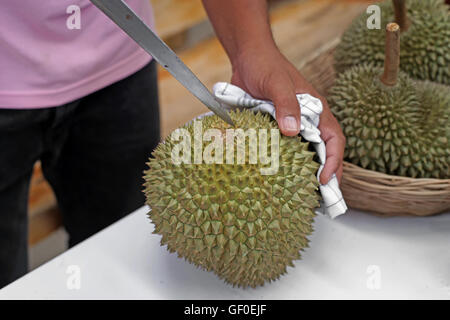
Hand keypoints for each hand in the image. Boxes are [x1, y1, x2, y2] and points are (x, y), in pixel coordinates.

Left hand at [230, 46, 344, 183]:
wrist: (247, 58)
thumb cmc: (266, 66)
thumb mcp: (277, 83)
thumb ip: (286, 104)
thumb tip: (293, 131)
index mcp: (316, 110)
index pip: (334, 140)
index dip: (334, 162)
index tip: (325, 180)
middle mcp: (307, 120)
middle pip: (322, 152)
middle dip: (324, 175)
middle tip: (317, 199)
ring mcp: (291, 126)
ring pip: (304, 153)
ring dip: (304, 173)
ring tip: (299, 194)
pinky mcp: (275, 129)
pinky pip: (283, 150)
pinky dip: (284, 165)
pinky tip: (277, 178)